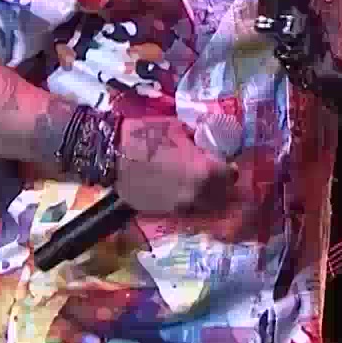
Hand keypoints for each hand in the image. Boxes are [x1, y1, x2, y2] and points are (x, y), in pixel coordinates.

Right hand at [114, 116, 236, 215]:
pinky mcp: (162, 213)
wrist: (111, 154)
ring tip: (198, 183)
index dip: (229, 167)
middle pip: (220, 196)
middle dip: (220, 185)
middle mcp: (196, 195)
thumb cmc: (146, 135)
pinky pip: (183, 209)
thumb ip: (200, 140)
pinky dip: (185, 201)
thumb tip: (210, 144)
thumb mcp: (179, 129)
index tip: (225, 162)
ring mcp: (178, 208)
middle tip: (215, 174)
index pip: (230, 176)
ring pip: (202, 206)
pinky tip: (180, 190)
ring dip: (205, 196)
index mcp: (205, 172)